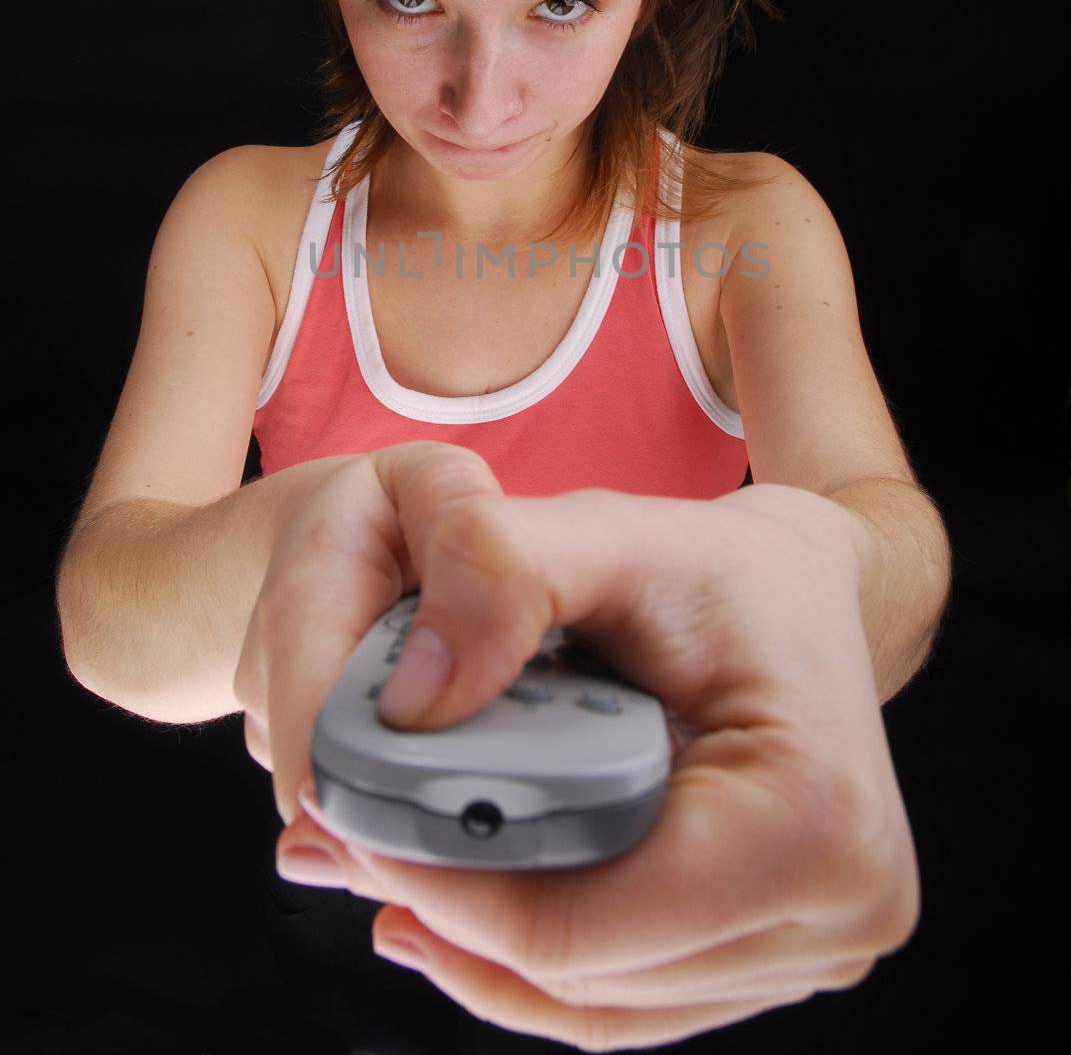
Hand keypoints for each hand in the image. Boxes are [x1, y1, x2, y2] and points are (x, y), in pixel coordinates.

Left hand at [236, 443, 919, 1051]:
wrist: (806, 592)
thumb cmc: (717, 565)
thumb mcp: (609, 532)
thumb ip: (500, 573)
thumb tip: (404, 701)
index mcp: (810, 816)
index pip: (584, 925)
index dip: (449, 891)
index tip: (349, 826)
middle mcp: (842, 908)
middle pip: (584, 978)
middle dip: (449, 916)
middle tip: (339, 842)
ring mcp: (822, 950)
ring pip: (600, 1007)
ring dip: (480, 949)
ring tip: (381, 866)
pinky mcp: (786, 959)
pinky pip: (631, 1002)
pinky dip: (536, 964)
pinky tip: (452, 911)